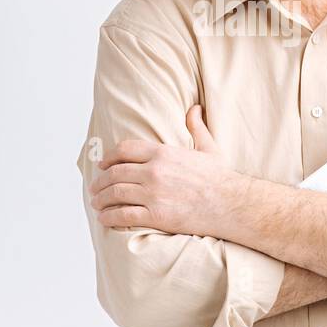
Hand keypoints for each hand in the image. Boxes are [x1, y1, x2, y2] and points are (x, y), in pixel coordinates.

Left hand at [88, 105, 248, 237]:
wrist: (231, 204)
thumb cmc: (220, 178)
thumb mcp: (207, 147)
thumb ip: (196, 126)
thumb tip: (195, 108)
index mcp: (163, 153)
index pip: (125, 149)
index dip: (109, 157)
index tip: (103, 164)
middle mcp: (154, 171)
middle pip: (115, 173)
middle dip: (101, 180)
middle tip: (95, 187)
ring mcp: (153, 193)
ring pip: (115, 193)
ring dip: (101, 199)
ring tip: (96, 203)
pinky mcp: (156, 215)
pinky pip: (123, 215)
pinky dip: (109, 217)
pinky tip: (104, 218)